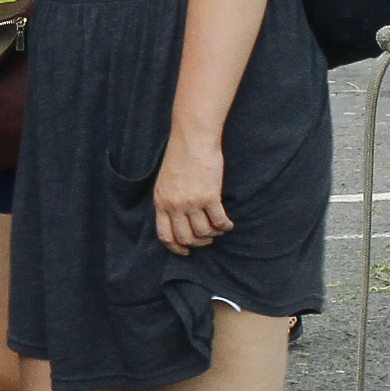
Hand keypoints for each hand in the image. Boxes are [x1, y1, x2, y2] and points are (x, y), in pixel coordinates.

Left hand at [153, 133, 230, 255]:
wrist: (193, 138)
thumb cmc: (180, 155)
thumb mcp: (165, 181)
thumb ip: (169, 200)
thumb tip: (178, 219)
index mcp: (160, 201)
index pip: (165, 236)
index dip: (176, 248)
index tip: (186, 252)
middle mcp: (174, 205)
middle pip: (186, 238)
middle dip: (198, 244)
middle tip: (207, 240)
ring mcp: (191, 202)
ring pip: (204, 233)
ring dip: (213, 234)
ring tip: (218, 229)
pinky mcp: (210, 197)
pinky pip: (219, 221)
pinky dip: (225, 226)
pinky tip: (228, 224)